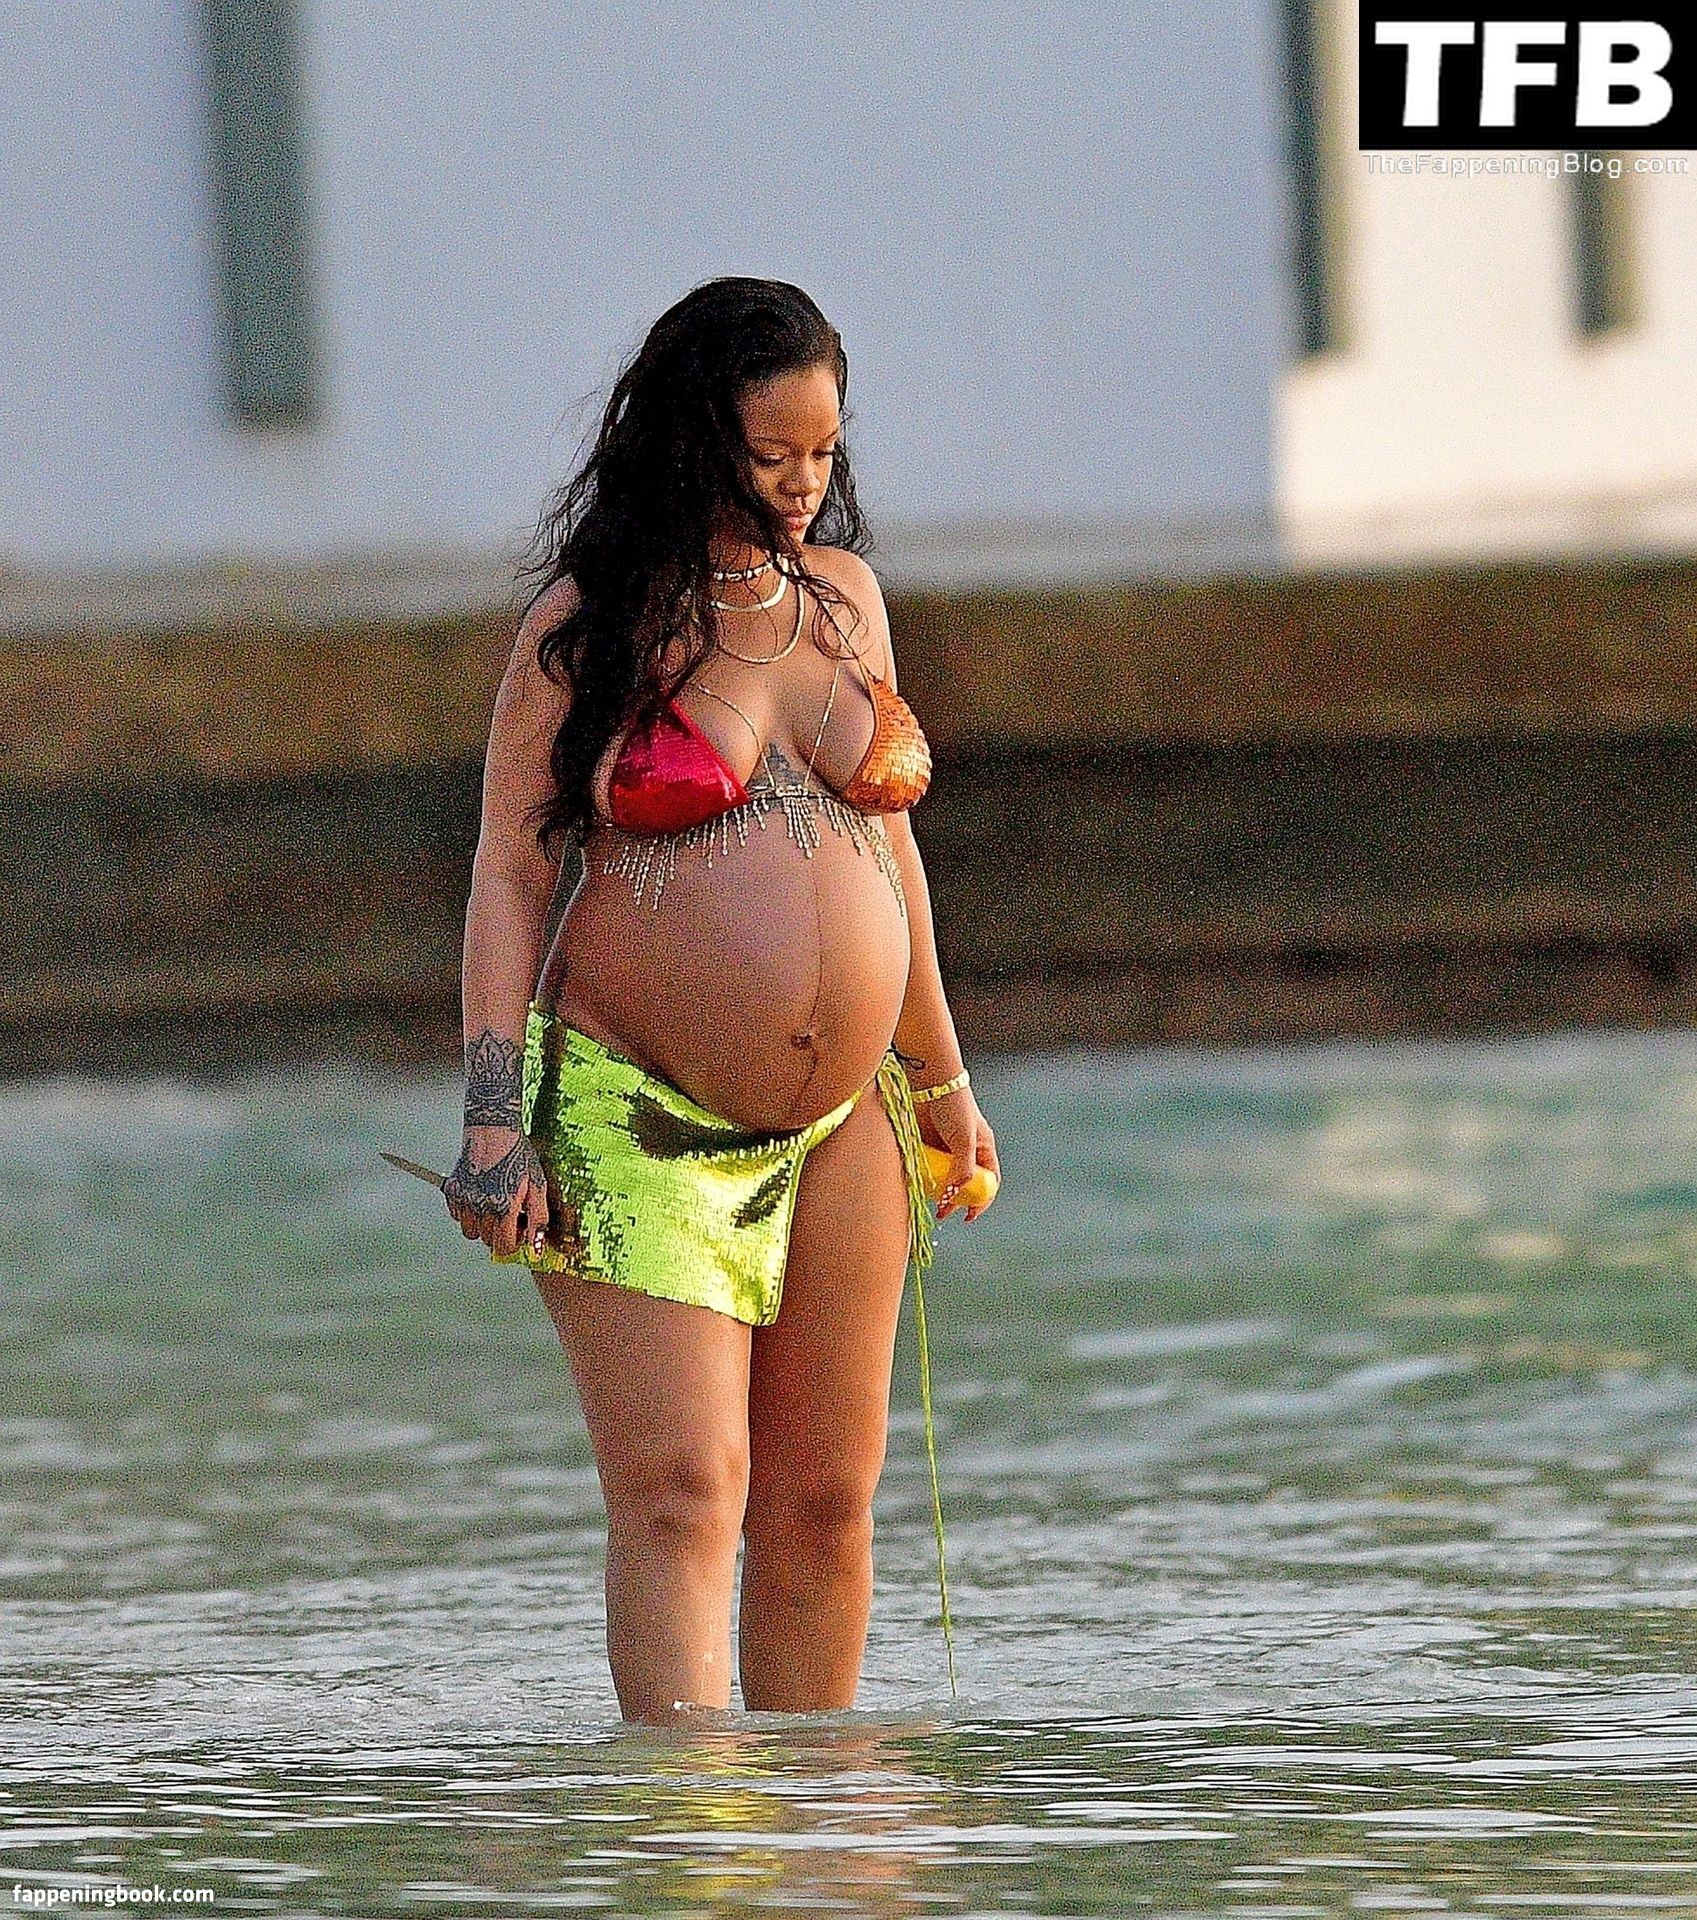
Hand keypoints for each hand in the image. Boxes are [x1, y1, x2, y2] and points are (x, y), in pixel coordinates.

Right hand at [443, 1124, 552, 1259]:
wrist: (492, 1129)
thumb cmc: (518, 1155)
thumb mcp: (537, 1185)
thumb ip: (538, 1219)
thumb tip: (536, 1247)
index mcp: (503, 1208)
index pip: (504, 1246)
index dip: (514, 1240)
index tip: (519, 1228)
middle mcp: (480, 1207)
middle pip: (487, 1240)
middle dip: (500, 1232)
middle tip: (510, 1213)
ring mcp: (464, 1199)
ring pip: (470, 1231)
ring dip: (483, 1225)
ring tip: (494, 1205)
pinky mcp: (453, 1191)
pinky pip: (458, 1215)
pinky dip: (468, 1212)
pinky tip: (481, 1196)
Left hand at [916, 1087, 999, 1221]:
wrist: (927, 1082)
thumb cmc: (953, 1107)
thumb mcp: (963, 1140)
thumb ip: (962, 1169)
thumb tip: (953, 1197)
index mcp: (983, 1149)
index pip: (988, 1182)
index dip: (981, 1201)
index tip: (968, 1216)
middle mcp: (965, 1151)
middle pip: (964, 1184)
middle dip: (955, 1200)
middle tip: (942, 1213)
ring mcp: (944, 1148)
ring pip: (943, 1178)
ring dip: (937, 1190)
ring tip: (928, 1198)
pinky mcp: (926, 1144)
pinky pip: (926, 1167)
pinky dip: (922, 1176)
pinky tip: (916, 1181)